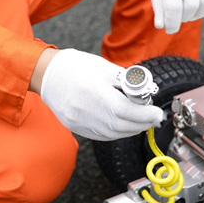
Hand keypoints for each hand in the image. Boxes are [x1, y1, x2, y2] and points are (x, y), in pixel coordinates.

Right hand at [39, 49, 164, 140]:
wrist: (46, 74)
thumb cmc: (74, 67)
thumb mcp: (104, 67)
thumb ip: (126, 81)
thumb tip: (146, 91)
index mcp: (94, 92)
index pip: (126, 110)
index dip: (145, 114)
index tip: (157, 112)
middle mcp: (85, 110)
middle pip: (122, 125)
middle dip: (143, 123)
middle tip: (153, 117)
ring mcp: (79, 122)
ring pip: (113, 134)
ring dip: (132, 129)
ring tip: (142, 120)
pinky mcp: (76, 127)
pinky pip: (102, 135)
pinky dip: (118, 132)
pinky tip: (125, 124)